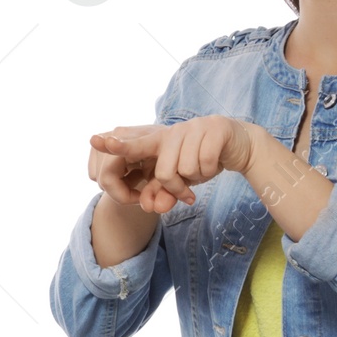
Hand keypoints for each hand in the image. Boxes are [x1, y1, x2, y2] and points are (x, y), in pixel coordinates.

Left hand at [89, 116, 259, 213]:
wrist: (239, 143)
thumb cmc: (200, 160)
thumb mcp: (178, 179)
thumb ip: (160, 192)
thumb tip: (148, 208)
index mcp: (159, 142)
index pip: (134, 145)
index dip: (117, 145)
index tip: (97, 140)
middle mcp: (173, 132)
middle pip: (165, 172)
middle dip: (177, 187)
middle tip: (187, 191)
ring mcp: (194, 128)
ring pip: (187, 169)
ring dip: (197, 178)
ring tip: (202, 169)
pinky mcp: (215, 130)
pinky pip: (207, 163)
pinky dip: (211, 170)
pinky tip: (215, 163)